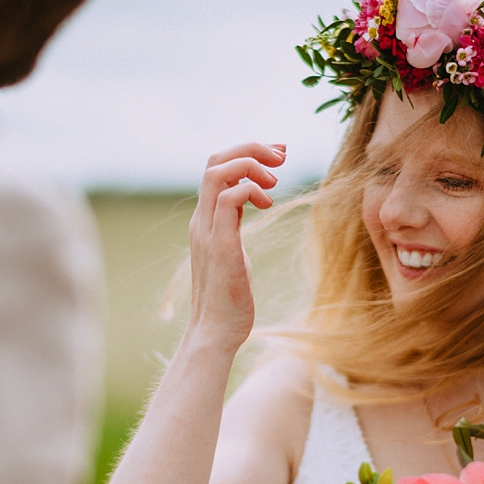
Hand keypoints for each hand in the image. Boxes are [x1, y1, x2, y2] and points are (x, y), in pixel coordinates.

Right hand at [187, 143, 283, 352]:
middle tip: (282, 156)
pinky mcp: (220, 245)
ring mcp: (207, 231)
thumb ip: (234, 227)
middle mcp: (202, 220)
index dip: (247, 153)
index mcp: (205, 219)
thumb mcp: (233, 252)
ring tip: (275, 180)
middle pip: (215, 160)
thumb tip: (251, 208)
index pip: (217, 167)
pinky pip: (229, 199)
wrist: (215, 335)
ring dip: (251, 164)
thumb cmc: (230, 300)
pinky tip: (268, 205)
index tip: (277, 157)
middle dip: (251, 148)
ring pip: (218, 172)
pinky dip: (252, 190)